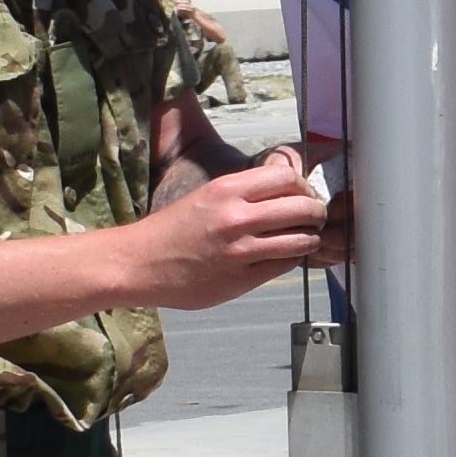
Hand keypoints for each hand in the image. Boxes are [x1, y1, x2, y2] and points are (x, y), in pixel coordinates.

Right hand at [115, 142, 331, 310]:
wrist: (139, 263)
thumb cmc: (172, 229)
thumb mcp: (206, 195)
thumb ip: (244, 191)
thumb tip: (287, 186)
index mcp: (227, 189)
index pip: (287, 177)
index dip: (303, 185)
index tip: (303, 193)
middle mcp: (237, 216)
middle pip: (302, 207)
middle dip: (316, 211)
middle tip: (315, 217)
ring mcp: (241, 250)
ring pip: (302, 239)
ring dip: (311, 238)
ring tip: (307, 239)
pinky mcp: (242, 279)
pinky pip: (285, 265)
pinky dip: (293, 259)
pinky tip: (286, 256)